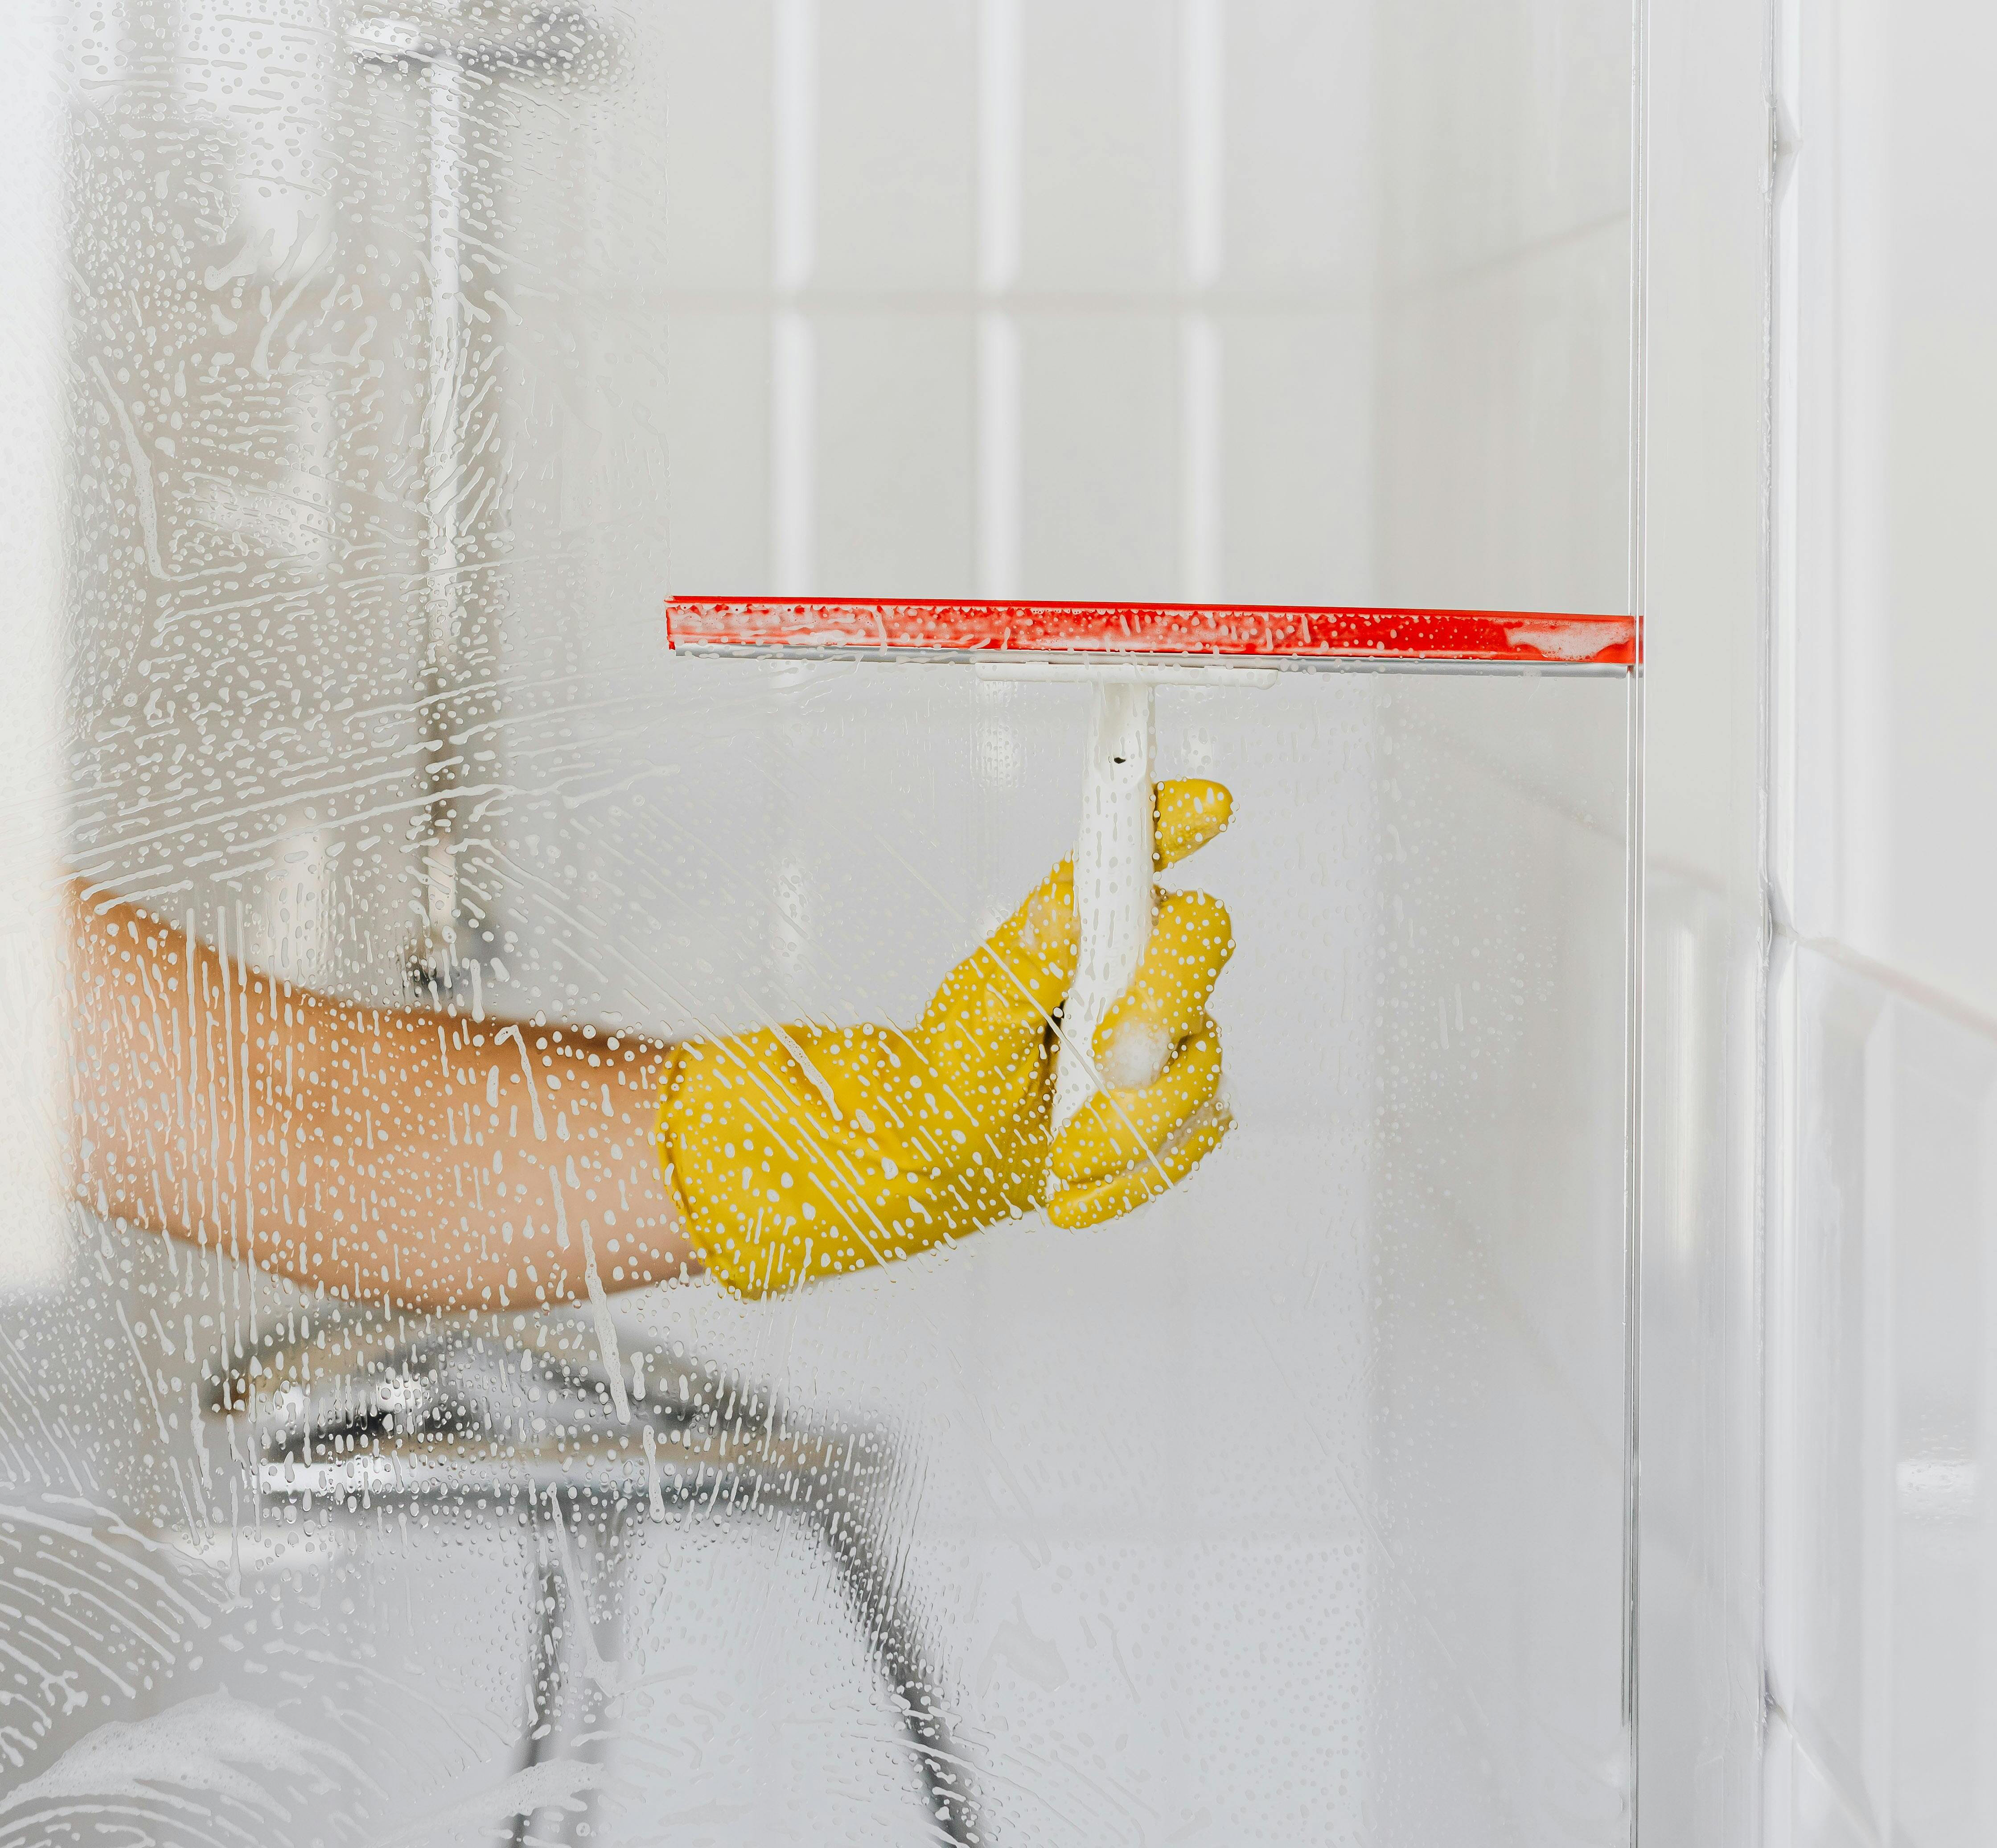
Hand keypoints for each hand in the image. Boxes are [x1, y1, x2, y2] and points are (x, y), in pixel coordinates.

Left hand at [655, 780, 1236, 1295]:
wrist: (947, 1156)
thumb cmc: (957, 1066)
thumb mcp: (975, 1012)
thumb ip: (1030, 959)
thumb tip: (1070, 903)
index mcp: (1088, 918)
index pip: (1143, 849)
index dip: (1180, 819)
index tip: (1211, 802)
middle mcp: (1140, 962)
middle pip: (1201, 944)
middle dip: (1161, 1006)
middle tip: (1105, 1060)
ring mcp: (1173, 1034)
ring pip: (1201, 1059)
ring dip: (1130, 1121)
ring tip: (1062, 1157)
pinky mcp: (1185, 1104)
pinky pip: (1194, 1135)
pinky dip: (1133, 1174)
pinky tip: (1077, 1190)